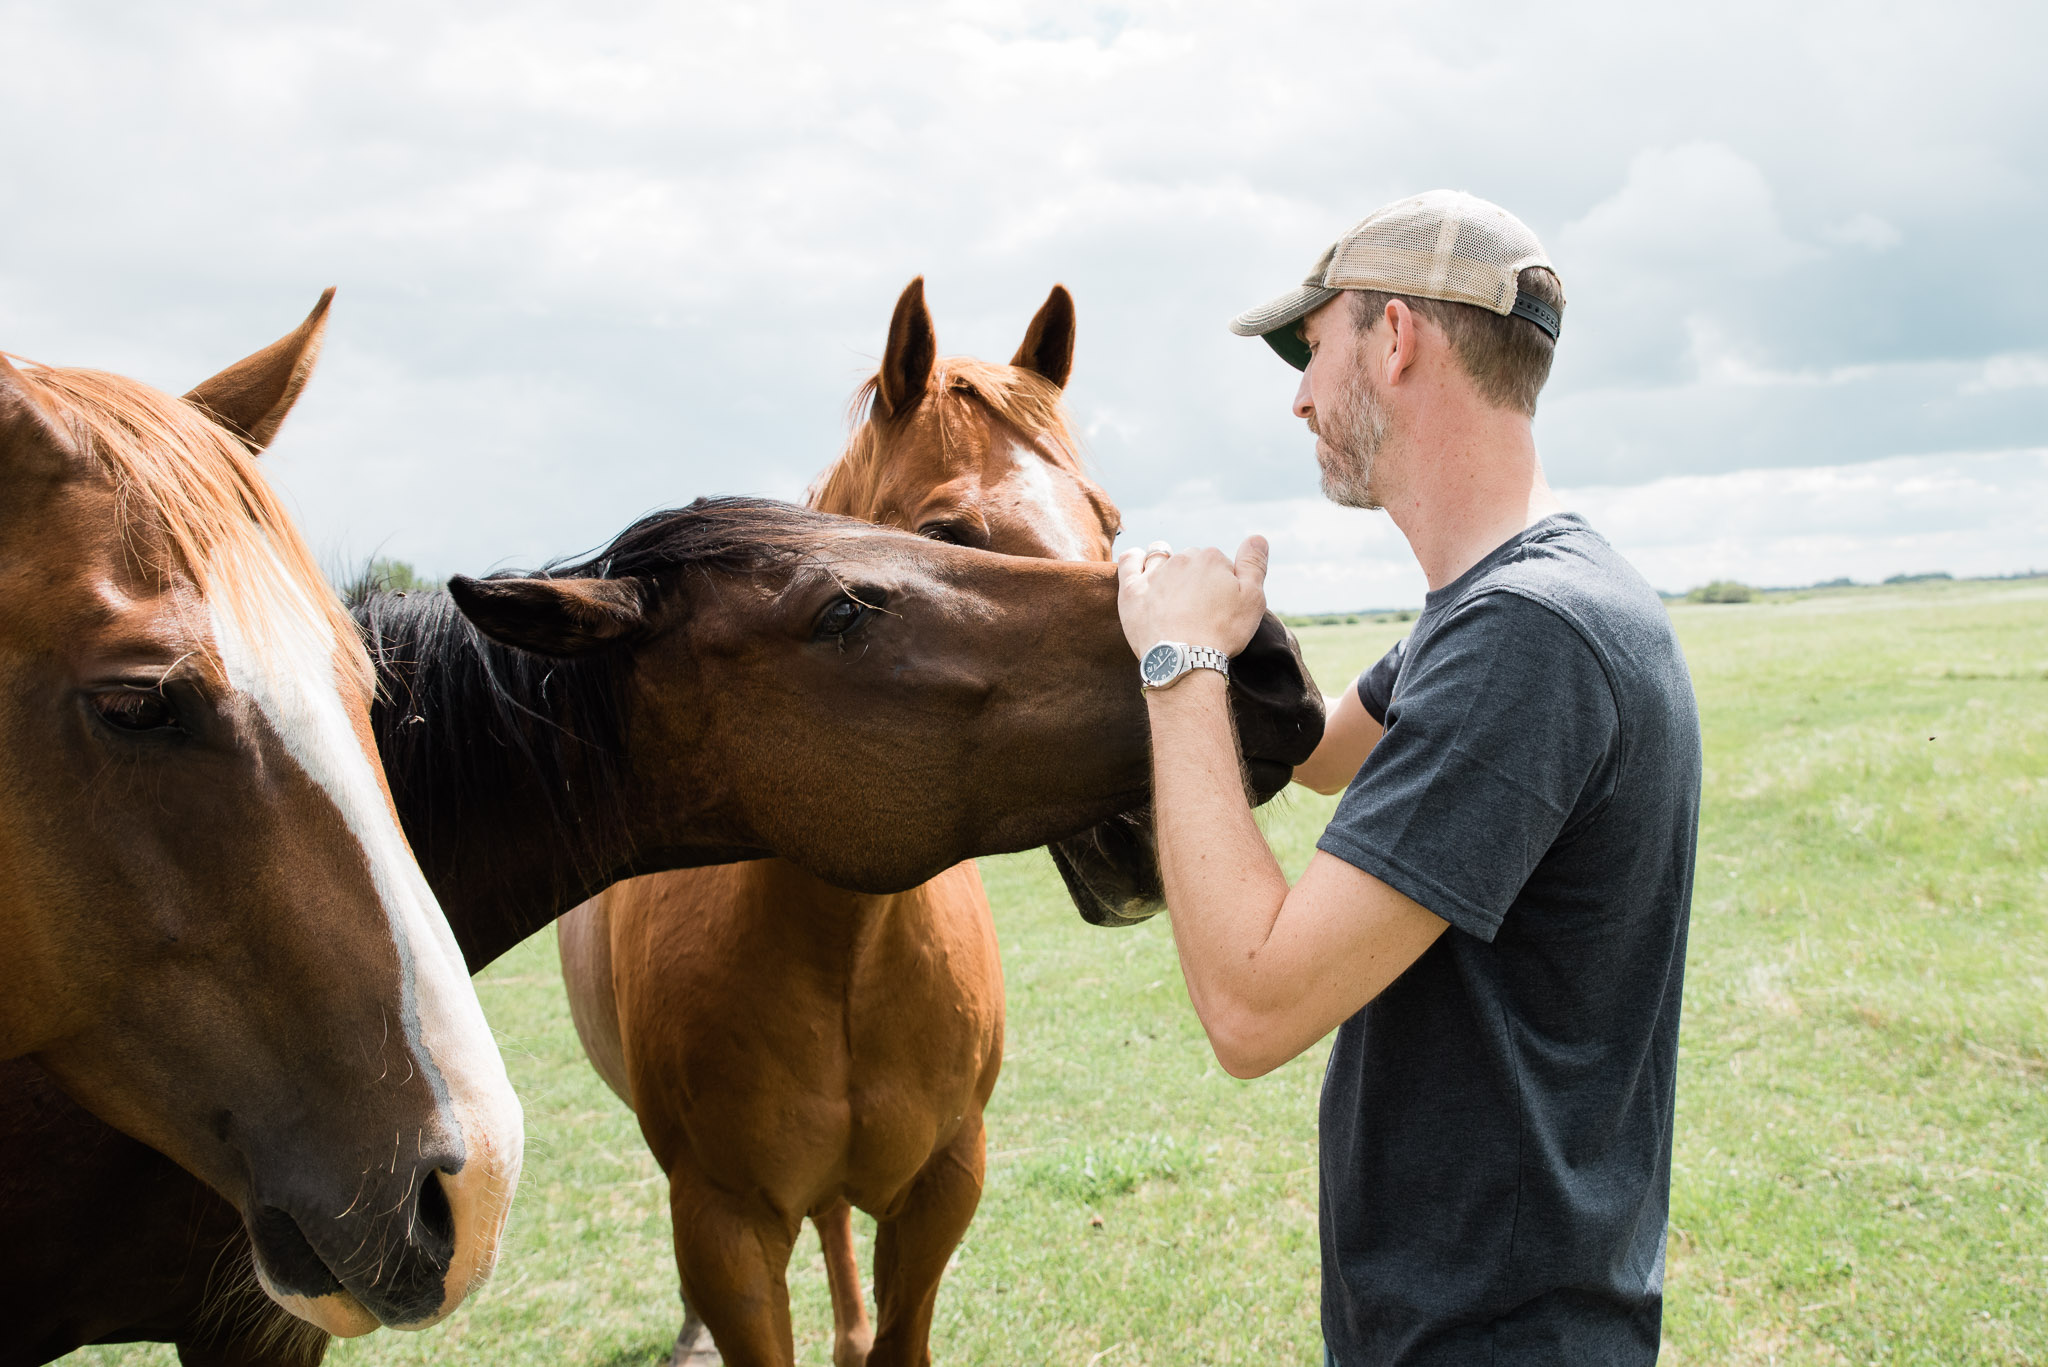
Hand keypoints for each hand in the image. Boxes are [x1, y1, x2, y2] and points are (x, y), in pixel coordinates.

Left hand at [1115, 535, 1269, 660]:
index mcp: (1211, 558)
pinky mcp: (1131, 589)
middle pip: (1190, 560)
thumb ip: (1254, 564)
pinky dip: (1135, 559)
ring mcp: (1154, 573)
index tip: (1219, 604)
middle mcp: (1181, 559)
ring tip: (1170, 588)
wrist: (1184, 659)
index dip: (1220, 582)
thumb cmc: (1222, 632)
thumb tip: (1257, 537)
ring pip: (1160, 556)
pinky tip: (1140, 565)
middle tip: (1196, 605)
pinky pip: (1129, 561)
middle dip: (1194, 576)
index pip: (1217, 562)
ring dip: (1165, 563)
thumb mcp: (1253, 599)